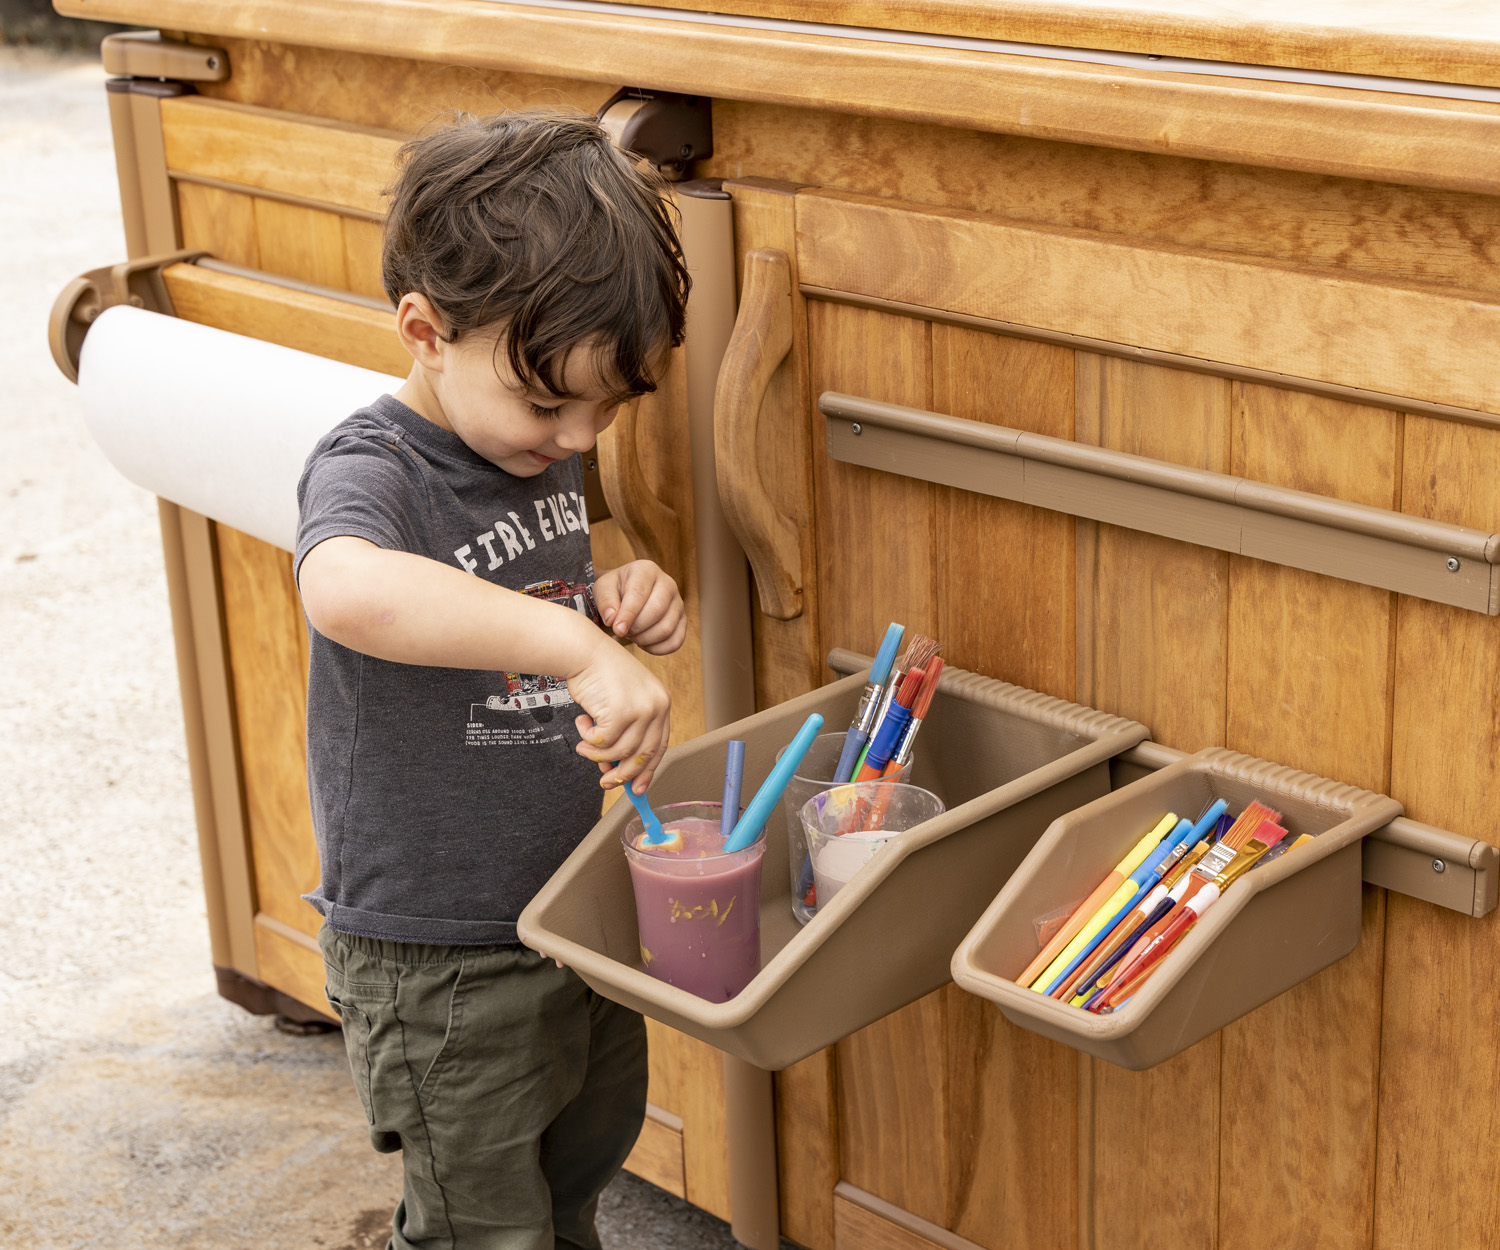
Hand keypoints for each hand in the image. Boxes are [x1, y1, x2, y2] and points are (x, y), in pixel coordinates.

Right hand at [568, 631, 671, 791]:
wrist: (583, 650)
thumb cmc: (598, 674)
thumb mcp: (620, 704)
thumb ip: (623, 734)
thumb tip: (614, 770)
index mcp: (661, 702)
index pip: (660, 745)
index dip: (647, 770)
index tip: (637, 788)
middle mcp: (656, 706)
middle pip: (644, 755)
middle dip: (623, 774)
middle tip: (606, 782)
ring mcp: (641, 709)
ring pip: (620, 752)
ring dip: (597, 754)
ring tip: (583, 744)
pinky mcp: (621, 712)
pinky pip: (603, 743)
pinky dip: (588, 739)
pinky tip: (582, 724)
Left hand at [594, 561, 685, 655]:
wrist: (626, 594)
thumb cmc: (614, 590)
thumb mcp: (603, 588)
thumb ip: (605, 601)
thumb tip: (613, 619)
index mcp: (647, 570)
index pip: (640, 592)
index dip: (628, 614)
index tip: (617, 629)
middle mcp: (668, 583)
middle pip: (657, 610)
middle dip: (637, 627)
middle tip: (622, 631)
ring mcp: (678, 603)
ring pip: (667, 628)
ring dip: (645, 639)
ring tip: (632, 635)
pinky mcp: (682, 621)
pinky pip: (675, 641)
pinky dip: (657, 648)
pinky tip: (643, 643)